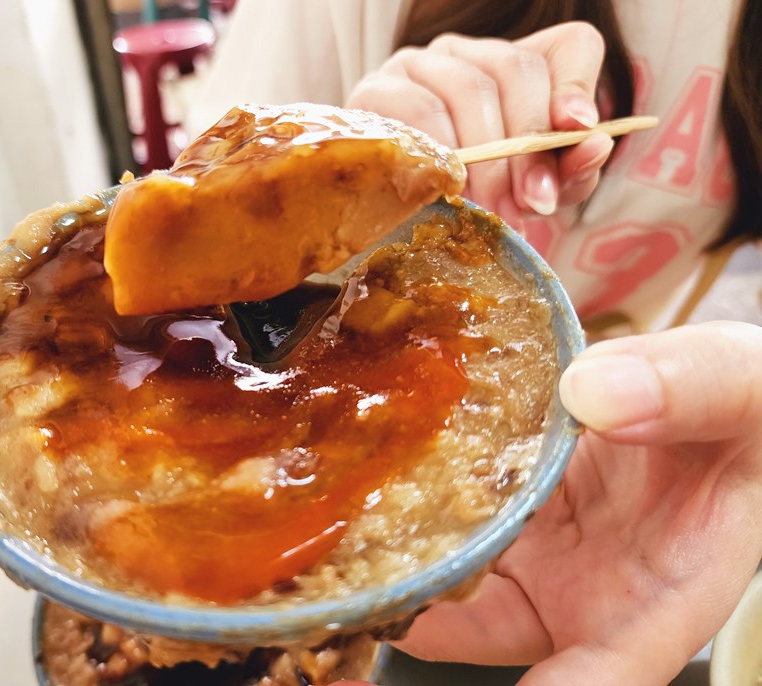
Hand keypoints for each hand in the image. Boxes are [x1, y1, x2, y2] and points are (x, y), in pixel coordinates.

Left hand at [337, 321, 761, 684]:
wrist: (715, 398)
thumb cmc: (746, 411)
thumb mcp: (740, 387)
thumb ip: (689, 387)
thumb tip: (595, 392)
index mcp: (665, 593)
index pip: (604, 673)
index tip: (487, 677)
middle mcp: (590, 591)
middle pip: (491, 630)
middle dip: (420, 619)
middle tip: (344, 602)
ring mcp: (542, 556)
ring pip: (454, 576)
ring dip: (394, 564)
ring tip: (324, 547)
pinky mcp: (509, 515)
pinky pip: (448, 520)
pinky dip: (408, 509)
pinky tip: (359, 485)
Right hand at [346, 21, 615, 232]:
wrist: (381, 214)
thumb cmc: (465, 199)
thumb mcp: (528, 191)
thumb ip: (568, 172)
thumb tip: (594, 146)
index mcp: (515, 68)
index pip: (570, 46)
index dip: (578, 84)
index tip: (580, 130)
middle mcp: (468, 53)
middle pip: (516, 70)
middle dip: (530, 144)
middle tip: (532, 205)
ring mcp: (418, 64)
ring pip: (469, 89)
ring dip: (487, 158)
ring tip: (490, 210)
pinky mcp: (376, 87)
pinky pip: (418, 110)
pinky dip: (441, 153)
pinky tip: (446, 190)